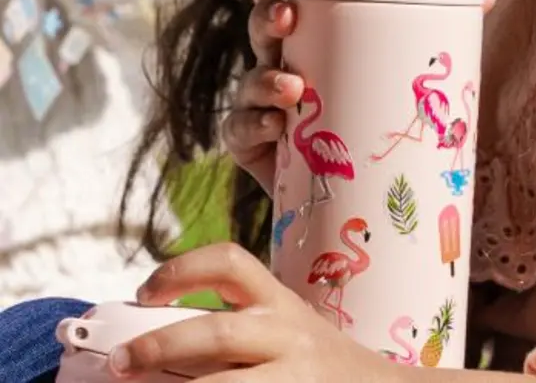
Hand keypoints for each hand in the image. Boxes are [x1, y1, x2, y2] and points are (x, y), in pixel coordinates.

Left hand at [109, 243, 401, 381]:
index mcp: (279, 303)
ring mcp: (291, 376)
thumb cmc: (315, 361)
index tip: (146, 291)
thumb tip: (156, 339)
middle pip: (218, 332)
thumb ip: (237, 325)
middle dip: (161, 345)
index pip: (232, 264)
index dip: (184, 269)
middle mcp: (286, 334)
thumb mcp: (285, 330)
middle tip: (120, 362)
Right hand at [223, 0, 496, 191]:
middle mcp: (284, 62)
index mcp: (316, 37)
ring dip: (264, 79)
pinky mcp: (253, 144)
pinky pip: (239, 129)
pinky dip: (253, 125)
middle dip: (268, 18)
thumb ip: (440, 31)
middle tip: (286, 17)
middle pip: (264, 30)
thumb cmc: (377, 115)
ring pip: (250, 80)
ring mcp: (264, 103)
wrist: (358, 190)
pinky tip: (275, 126)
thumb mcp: (407, 73)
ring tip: (291, 88)